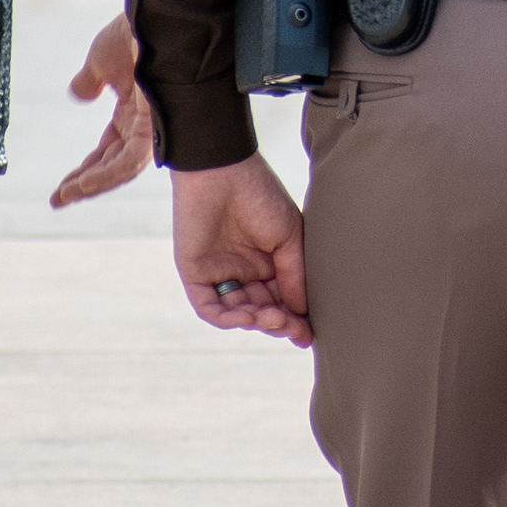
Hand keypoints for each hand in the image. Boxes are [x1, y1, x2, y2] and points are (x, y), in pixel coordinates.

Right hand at [48, 9, 155, 206]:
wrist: (152, 11)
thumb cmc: (134, 30)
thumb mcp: (101, 60)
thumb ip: (90, 81)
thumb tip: (79, 94)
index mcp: (134, 114)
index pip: (108, 152)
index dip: (85, 171)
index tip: (61, 189)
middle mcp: (146, 123)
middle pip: (114, 165)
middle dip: (85, 185)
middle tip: (59, 200)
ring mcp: (152, 125)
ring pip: (122, 169)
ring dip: (93, 184)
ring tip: (68, 195)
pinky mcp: (156, 125)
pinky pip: (130, 161)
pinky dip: (106, 175)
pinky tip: (84, 183)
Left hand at [172, 156, 311, 346]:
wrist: (223, 171)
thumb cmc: (261, 196)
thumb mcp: (290, 236)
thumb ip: (295, 275)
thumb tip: (302, 312)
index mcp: (268, 262)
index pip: (282, 299)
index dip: (296, 319)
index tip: (310, 336)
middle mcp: (244, 271)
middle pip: (262, 310)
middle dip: (279, 324)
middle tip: (295, 330)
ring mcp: (219, 274)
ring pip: (238, 313)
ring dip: (258, 322)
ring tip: (276, 319)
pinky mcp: (195, 274)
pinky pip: (210, 308)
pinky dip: (229, 319)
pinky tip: (250, 317)